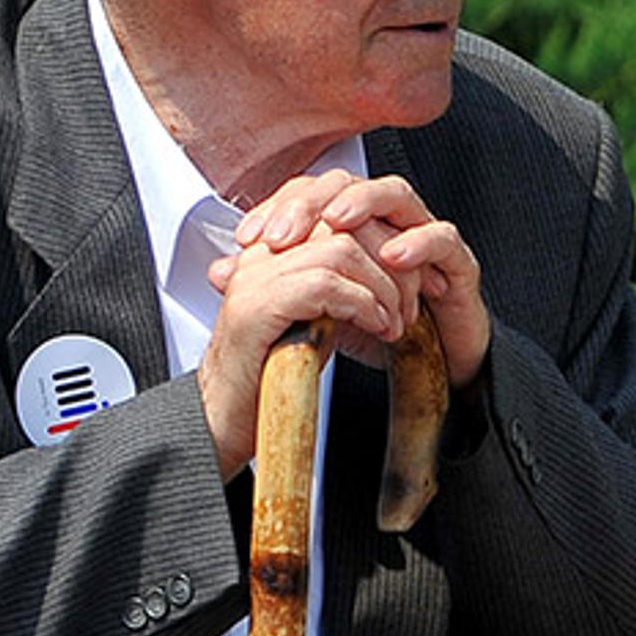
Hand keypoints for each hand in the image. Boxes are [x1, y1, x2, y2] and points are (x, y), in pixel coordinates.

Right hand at [200, 214, 414, 477]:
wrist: (224, 421)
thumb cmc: (270, 380)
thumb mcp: (314, 324)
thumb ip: (340, 295)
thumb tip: (389, 282)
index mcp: (273, 253)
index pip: (334, 214)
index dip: (382, 242)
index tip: (410, 280)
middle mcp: (261, 256)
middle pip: (342, 223)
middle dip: (390, 262)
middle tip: (409, 304)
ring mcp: (255, 278)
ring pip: (340, 249)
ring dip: (382, 286)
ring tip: (394, 320)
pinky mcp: (257, 306)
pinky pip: (325, 284)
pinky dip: (363, 304)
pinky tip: (377, 327)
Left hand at [216, 169, 491, 380]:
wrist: (434, 371)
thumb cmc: (377, 333)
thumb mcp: (312, 310)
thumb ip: (271, 286)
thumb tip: (217, 271)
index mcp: (352, 226)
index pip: (312, 194)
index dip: (279, 206)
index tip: (249, 237)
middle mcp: (386, 222)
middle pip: (348, 185)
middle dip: (313, 203)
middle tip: (283, 233)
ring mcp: (423, 236)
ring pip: (396, 195)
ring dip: (365, 204)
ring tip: (337, 223)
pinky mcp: (458, 264)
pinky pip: (443, 238)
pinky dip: (419, 241)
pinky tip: (393, 255)